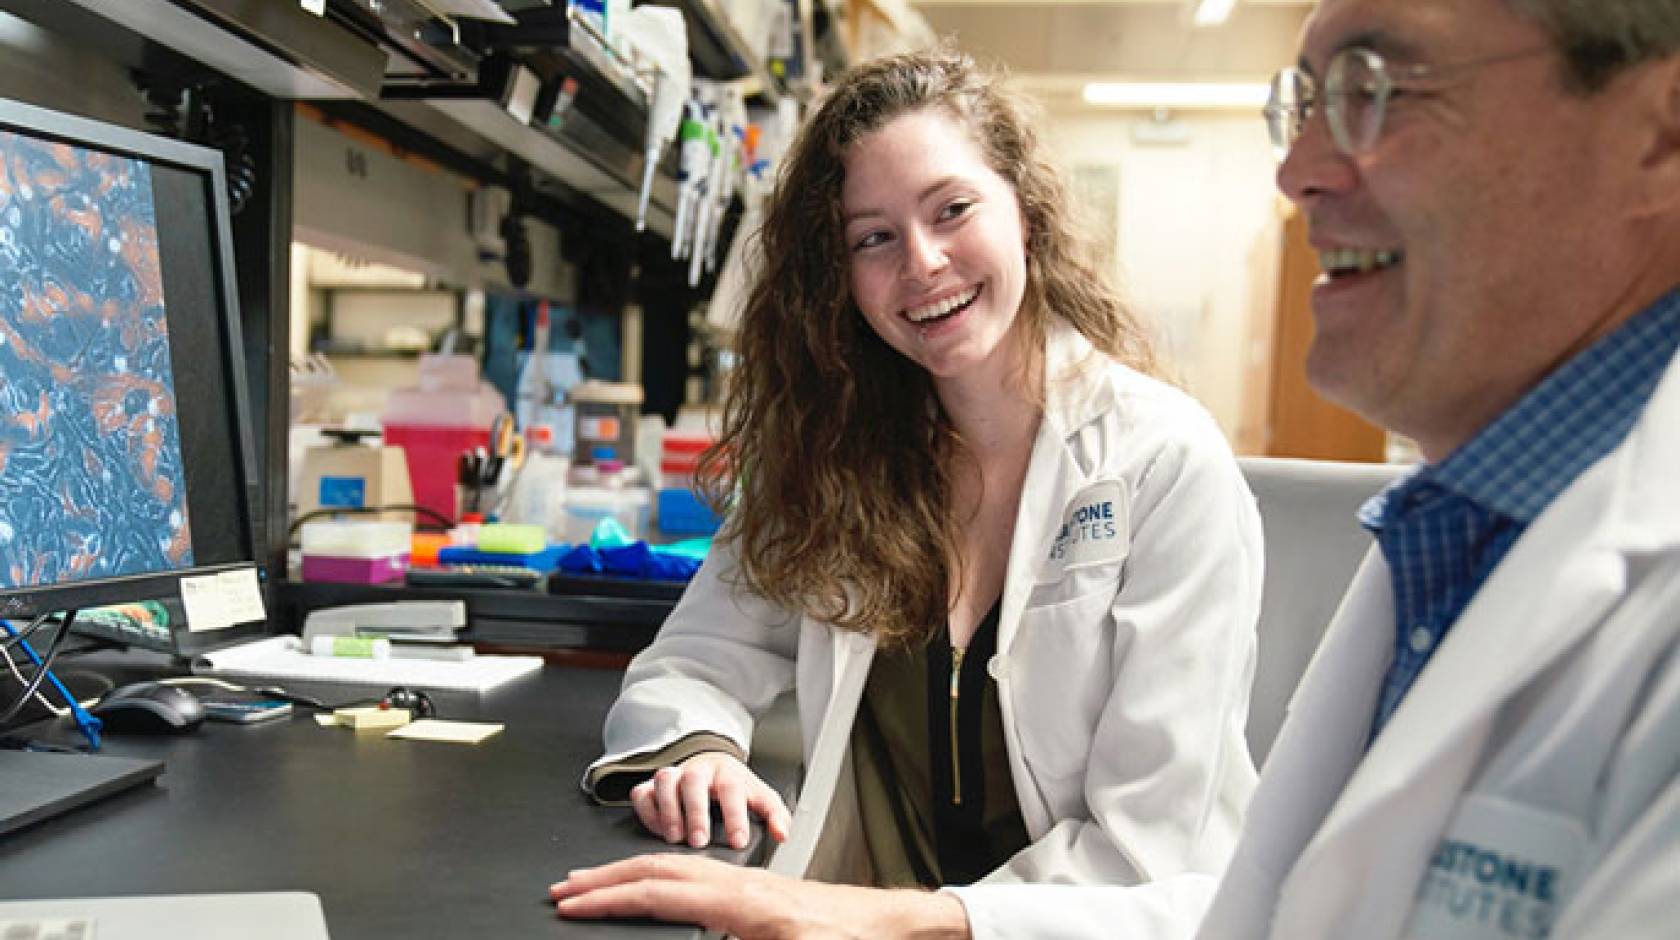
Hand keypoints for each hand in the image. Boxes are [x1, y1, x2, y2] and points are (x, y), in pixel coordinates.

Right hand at [549, 854, 969, 939]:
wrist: (888, 928)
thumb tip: (682, 939)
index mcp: (741, 904)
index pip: (660, 895)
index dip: (611, 900)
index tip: (573, 905)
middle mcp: (738, 884)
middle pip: (658, 868)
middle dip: (605, 878)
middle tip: (562, 890)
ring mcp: (745, 882)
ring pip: (674, 866)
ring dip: (627, 873)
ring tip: (590, 883)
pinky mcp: (754, 890)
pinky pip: (694, 874)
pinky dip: (658, 876)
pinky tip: (647, 885)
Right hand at [631, 751, 792, 848]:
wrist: (711, 766)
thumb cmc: (735, 788)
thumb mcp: (759, 797)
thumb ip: (775, 815)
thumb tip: (782, 834)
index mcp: (728, 773)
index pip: (732, 788)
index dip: (735, 815)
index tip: (737, 841)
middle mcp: (699, 770)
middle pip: (694, 780)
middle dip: (695, 812)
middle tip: (699, 841)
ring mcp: (674, 775)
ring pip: (665, 780)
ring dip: (668, 810)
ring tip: (675, 838)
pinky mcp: (652, 785)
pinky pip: (642, 792)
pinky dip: (647, 811)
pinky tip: (657, 829)